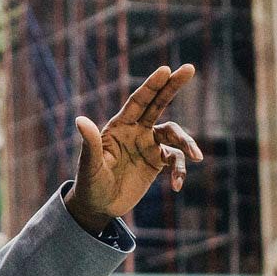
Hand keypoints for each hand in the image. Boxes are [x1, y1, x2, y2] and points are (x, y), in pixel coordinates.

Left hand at [65, 64, 204, 234]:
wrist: (97, 207)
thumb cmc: (89, 184)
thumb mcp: (89, 165)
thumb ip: (90, 143)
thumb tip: (80, 120)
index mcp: (118, 127)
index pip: (137, 102)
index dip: (151, 86)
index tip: (165, 69)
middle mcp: (136, 131)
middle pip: (158, 104)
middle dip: (173, 86)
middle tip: (189, 68)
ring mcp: (148, 145)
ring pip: (174, 135)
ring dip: (187, 143)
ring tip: (196, 157)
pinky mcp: (156, 162)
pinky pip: (175, 160)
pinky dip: (179, 171)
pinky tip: (177, 186)